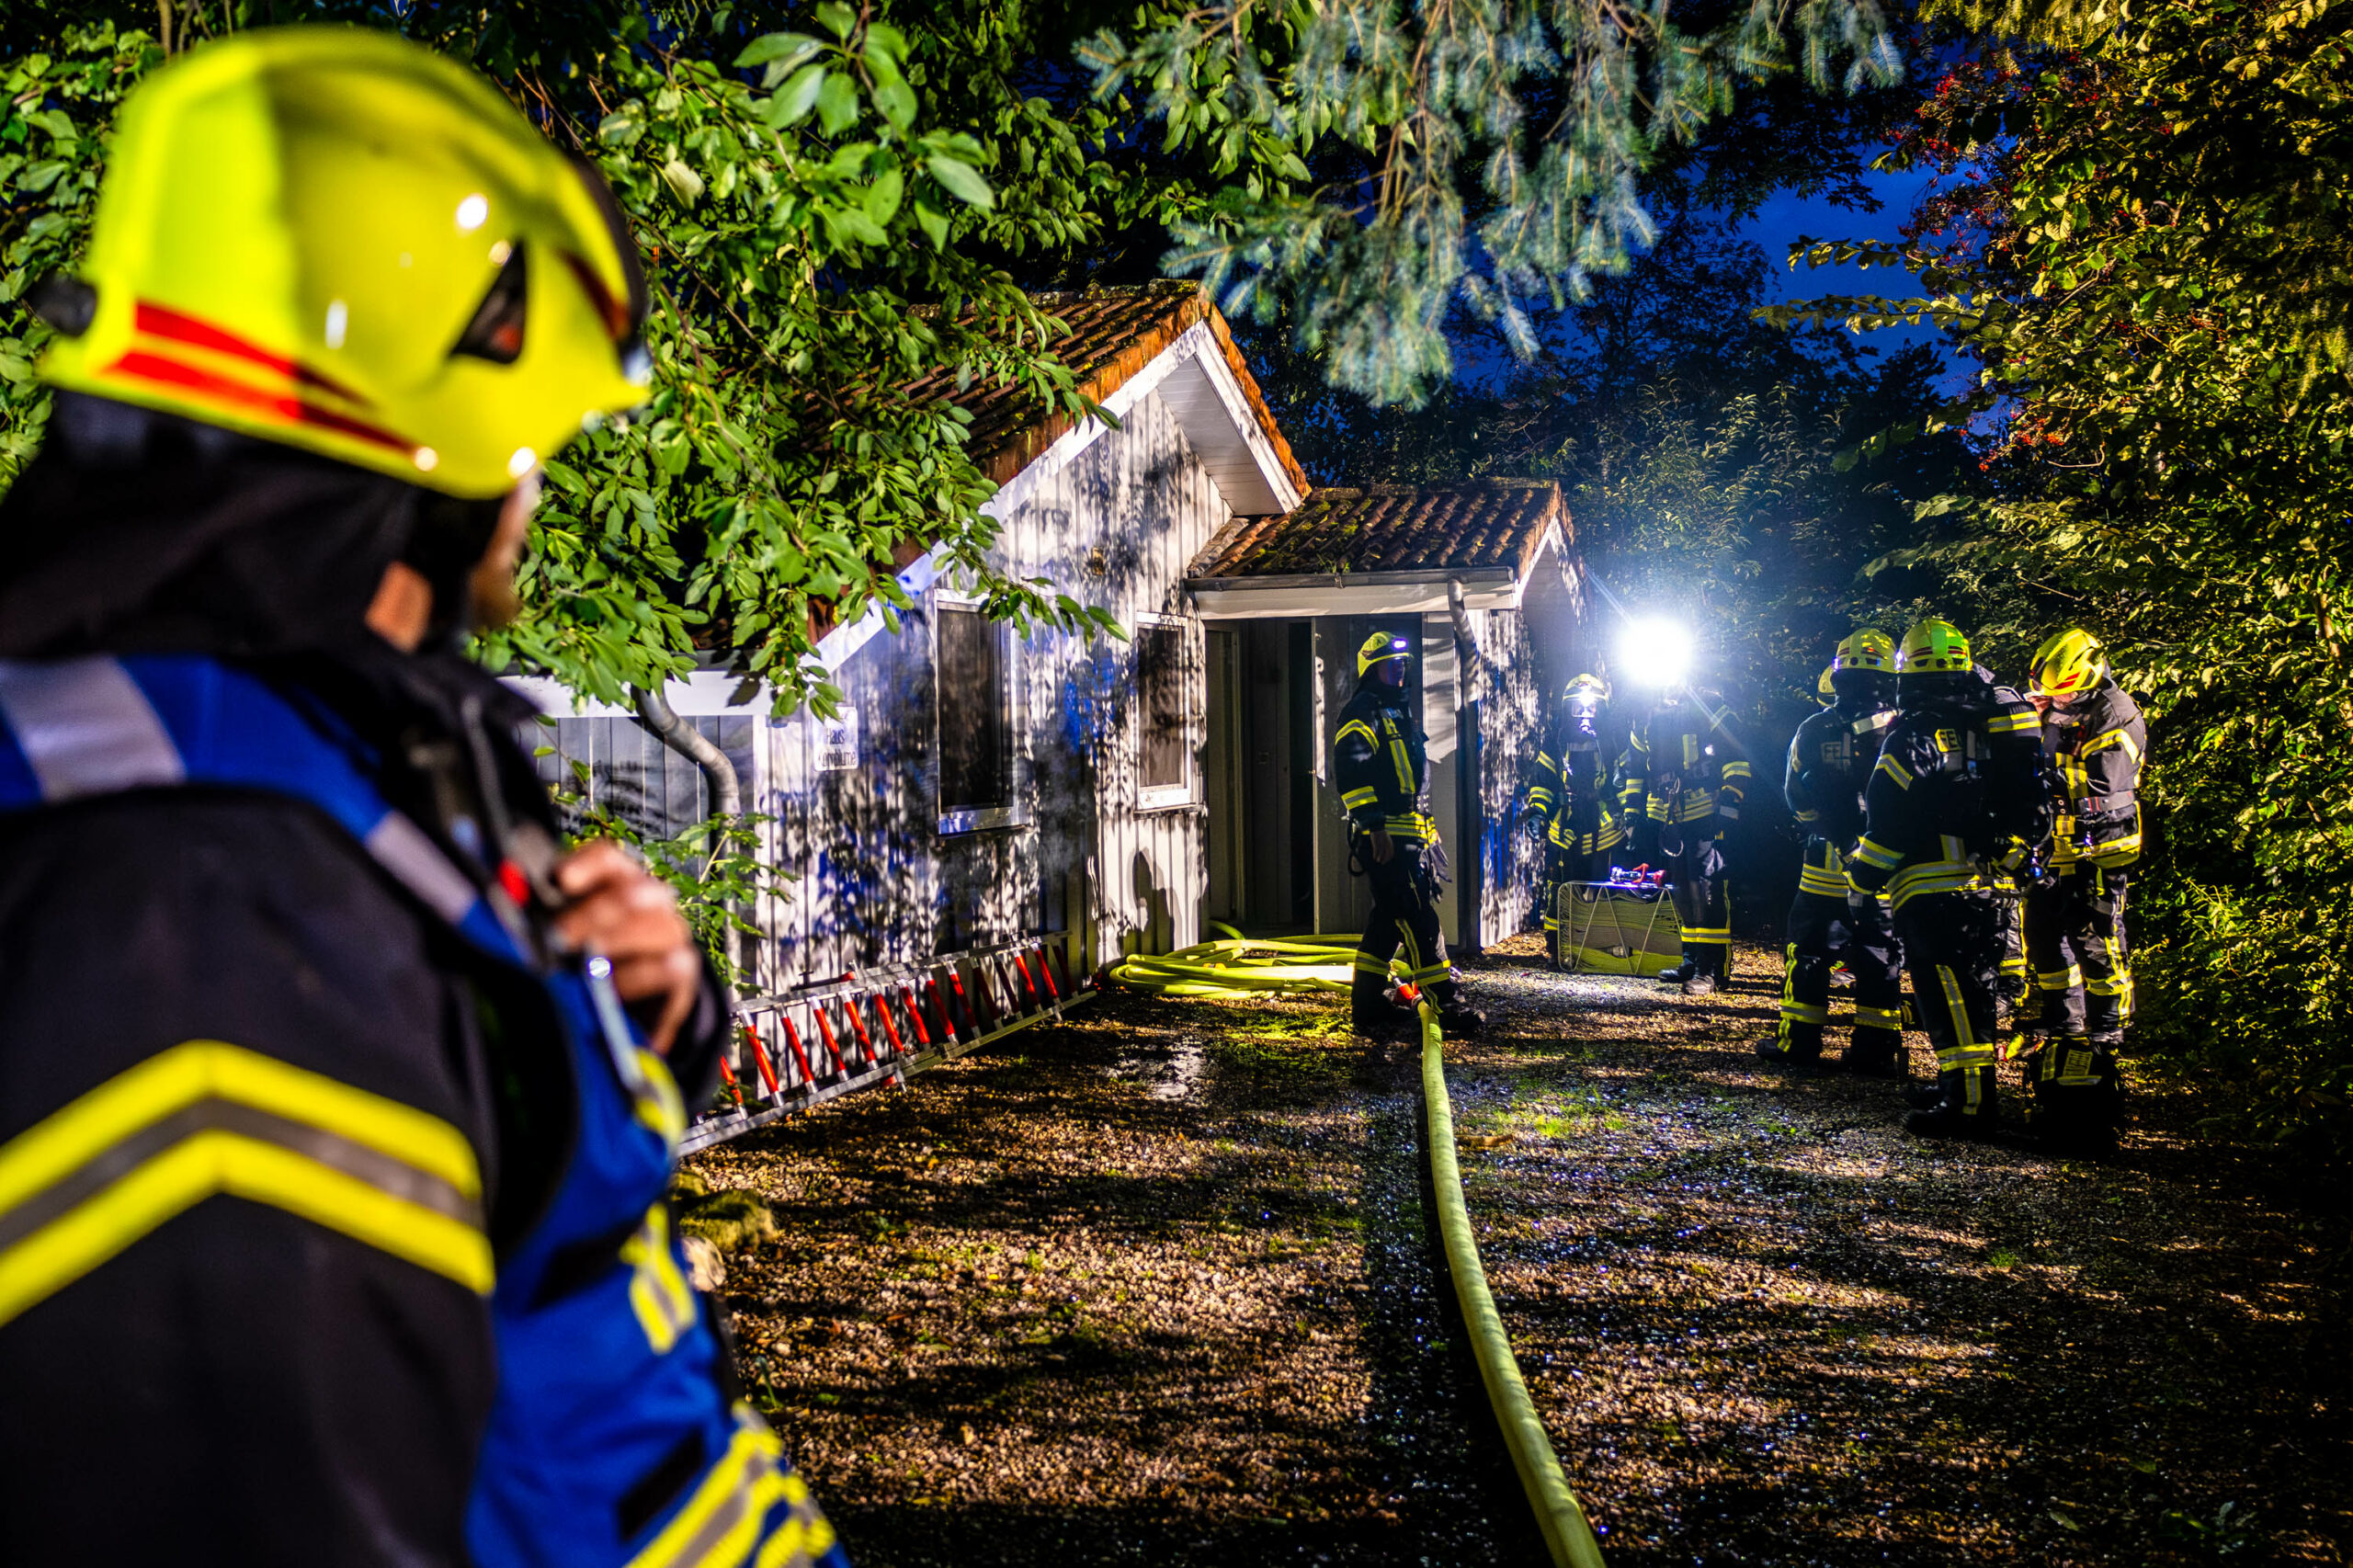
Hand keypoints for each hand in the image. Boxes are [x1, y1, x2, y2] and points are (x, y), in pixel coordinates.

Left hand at [553, 840, 701, 1055]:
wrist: (631, 1001)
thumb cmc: (585, 958)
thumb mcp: (559, 933)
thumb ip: (537, 914)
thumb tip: (506, 893)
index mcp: (617, 881)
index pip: (608, 859)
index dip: (586, 865)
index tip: (560, 881)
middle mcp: (652, 901)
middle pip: (631, 892)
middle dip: (594, 913)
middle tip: (559, 937)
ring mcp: (671, 934)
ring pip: (657, 927)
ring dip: (619, 945)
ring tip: (587, 967)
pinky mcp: (683, 972)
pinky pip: (672, 967)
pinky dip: (641, 978)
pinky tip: (614, 990)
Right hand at [1369, 828, 1394, 864]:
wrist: (1377, 826)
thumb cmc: (1381, 833)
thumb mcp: (1386, 838)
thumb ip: (1387, 844)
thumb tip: (1386, 850)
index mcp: (1390, 843)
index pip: (1391, 853)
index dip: (1389, 858)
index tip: (1386, 861)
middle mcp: (1386, 844)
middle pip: (1387, 854)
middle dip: (1385, 860)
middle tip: (1382, 863)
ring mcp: (1381, 843)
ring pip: (1381, 854)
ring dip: (1379, 858)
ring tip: (1377, 860)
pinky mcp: (1376, 842)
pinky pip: (1376, 851)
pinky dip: (1375, 855)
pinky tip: (1374, 857)